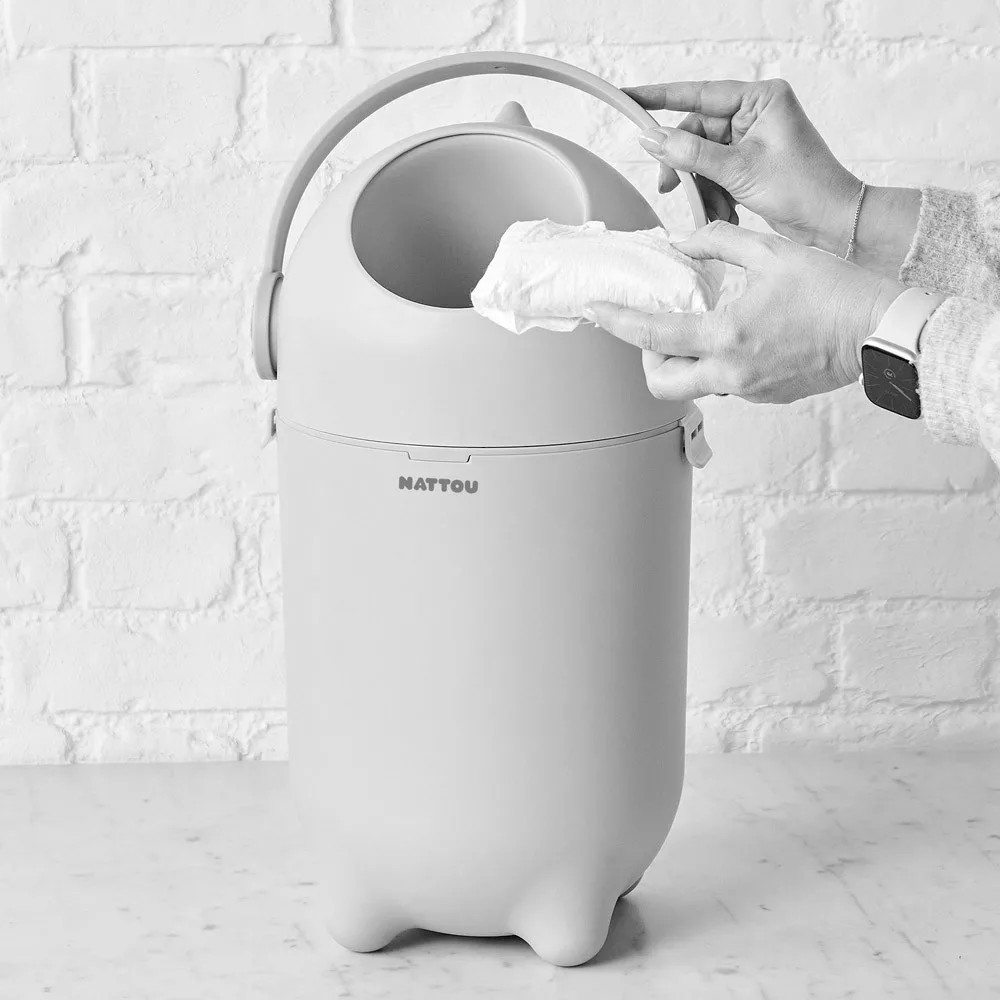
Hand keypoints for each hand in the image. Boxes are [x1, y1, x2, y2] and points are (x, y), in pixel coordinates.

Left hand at [583, 222, 904, 403]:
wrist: (880, 331)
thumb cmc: (834, 291)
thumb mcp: (772, 251)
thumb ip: (719, 242)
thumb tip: (683, 243)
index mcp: (727, 335)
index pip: (651, 336)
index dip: (615, 322)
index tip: (596, 311)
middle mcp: (731, 373)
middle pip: (659, 383)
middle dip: (647, 359)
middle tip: (657, 329)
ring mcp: (749, 391)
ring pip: (692, 386)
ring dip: (683, 362)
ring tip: (699, 328)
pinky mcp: (766, 397)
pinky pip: (724, 385)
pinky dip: (716, 364)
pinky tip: (736, 338)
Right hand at [623, 79, 862, 253]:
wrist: (833, 222)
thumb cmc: (803, 188)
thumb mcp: (740, 170)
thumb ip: (692, 154)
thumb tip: (652, 138)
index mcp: (761, 99)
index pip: (700, 94)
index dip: (661, 97)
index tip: (630, 98)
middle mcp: (756, 114)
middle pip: (697, 131)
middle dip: (683, 163)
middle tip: (669, 186)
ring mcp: (753, 139)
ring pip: (703, 157)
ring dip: (699, 185)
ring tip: (704, 209)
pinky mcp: (750, 163)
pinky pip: (715, 173)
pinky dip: (712, 193)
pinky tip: (719, 212)